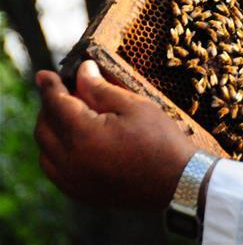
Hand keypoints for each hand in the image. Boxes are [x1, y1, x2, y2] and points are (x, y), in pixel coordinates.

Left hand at [34, 60, 197, 208]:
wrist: (177, 181)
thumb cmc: (160, 140)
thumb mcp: (135, 106)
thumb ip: (102, 89)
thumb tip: (83, 71)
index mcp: (84, 134)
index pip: (55, 104)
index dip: (49, 86)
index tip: (44, 74)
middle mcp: (70, 160)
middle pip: (44, 127)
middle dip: (50, 106)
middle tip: (65, 92)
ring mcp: (72, 180)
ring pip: (45, 150)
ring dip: (51, 130)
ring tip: (71, 116)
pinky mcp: (79, 192)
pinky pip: (54, 169)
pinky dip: (56, 152)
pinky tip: (75, 141)